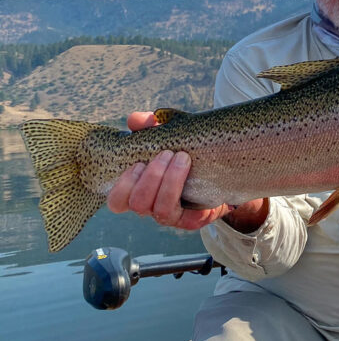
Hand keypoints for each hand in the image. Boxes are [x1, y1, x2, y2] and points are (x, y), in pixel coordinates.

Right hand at [107, 111, 231, 229]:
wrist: (220, 171)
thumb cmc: (185, 153)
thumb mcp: (167, 136)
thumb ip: (149, 126)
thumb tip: (136, 119)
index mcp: (138, 191)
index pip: (116, 201)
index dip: (121, 185)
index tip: (138, 162)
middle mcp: (151, 206)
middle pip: (135, 204)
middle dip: (149, 178)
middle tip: (165, 153)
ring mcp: (171, 216)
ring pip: (159, 209)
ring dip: (168, 181)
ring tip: (182, 157)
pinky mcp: (192, 221)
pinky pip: (185, 216)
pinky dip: (185, 192)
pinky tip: (191, 171)